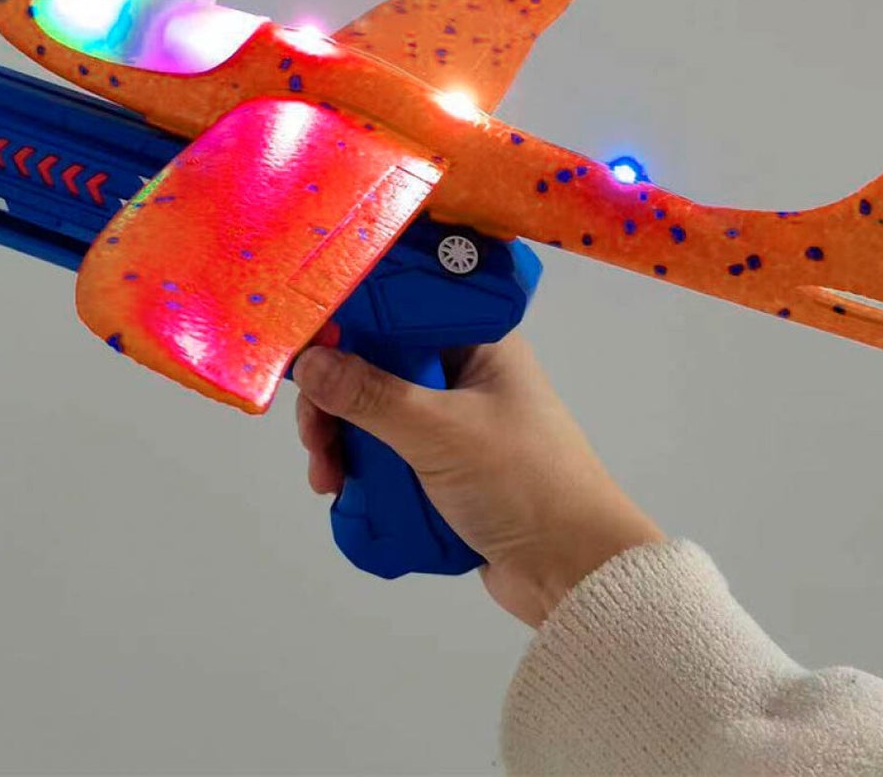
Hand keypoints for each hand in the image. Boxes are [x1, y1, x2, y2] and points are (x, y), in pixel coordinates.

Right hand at [292, 333, 662, 625]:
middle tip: (316, 440)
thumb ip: (371, 395)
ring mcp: (453, 420)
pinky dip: (361, 467)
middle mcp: (464, 370)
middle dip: (336, 401)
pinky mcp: (444, 465)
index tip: (307, 353)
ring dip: (343, 440)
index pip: (400, 309)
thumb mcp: (441, 433)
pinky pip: (387, 452)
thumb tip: (310, 361)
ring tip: (329, 479)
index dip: (349, 326)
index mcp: (478, 339)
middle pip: (376, 363)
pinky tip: (343, 489)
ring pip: (374, 412)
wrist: (575, 573)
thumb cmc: (524, 484)